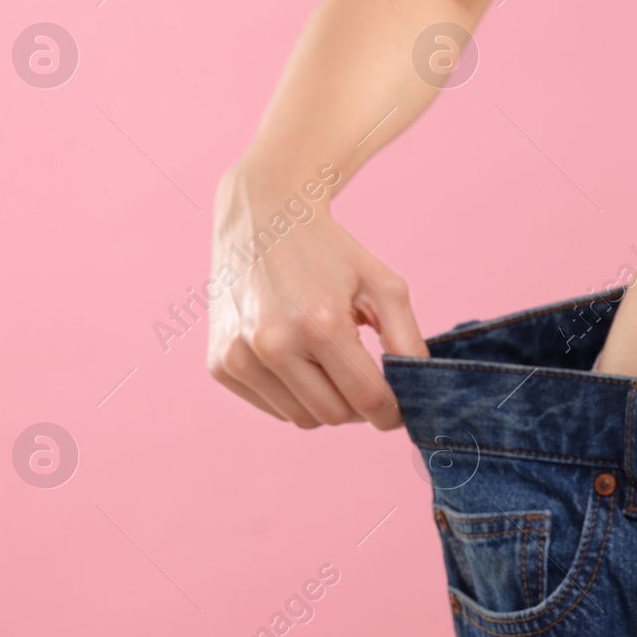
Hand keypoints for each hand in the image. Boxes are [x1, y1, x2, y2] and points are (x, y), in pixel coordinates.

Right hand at [206, 164, 427, 428]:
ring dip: (325, 402)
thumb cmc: (331, 252)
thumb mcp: (384, 285)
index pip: (367, 400)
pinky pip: (272, 408)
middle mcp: (273, 345)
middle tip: (365, 377)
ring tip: (329, 359)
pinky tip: (297, 357)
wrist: (264, 217)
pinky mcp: (219, 365)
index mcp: (320, 324)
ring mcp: (239, 357)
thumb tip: (418, 391)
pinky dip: (293, 395)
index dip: (392, 412)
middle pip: (334, 416)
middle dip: (359, 407)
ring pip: (302, 418)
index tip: (399, 408)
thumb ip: (408, 341)